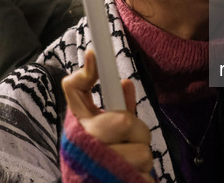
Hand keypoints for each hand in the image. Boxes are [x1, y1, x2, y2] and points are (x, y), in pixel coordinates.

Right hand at [62, 50, 153, 181]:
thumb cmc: (97, 160)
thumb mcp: (101, 130)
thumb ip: (115, 106)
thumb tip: (125, 82)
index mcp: (79, 127)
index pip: (76, 91)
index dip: (86, 73)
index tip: (94, 54)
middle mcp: (83, 147)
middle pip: (125, 121)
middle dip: (137, 132)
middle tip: (128, 141)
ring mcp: (98, 169)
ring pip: (143, 153)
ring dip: (141, 157)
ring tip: (128, 163)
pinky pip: (147, 177)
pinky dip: (143, 177)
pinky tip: (129, 178)